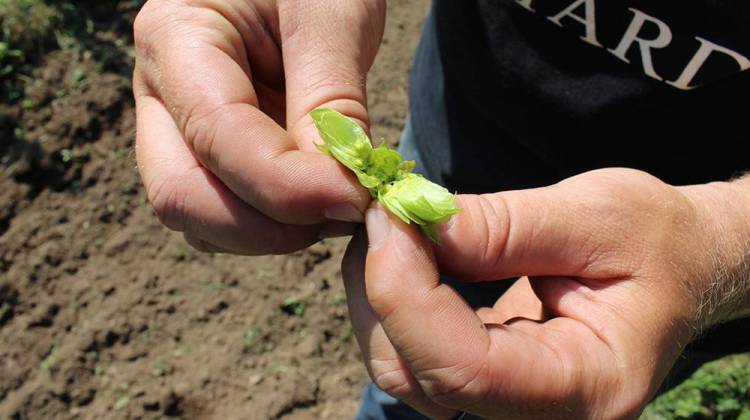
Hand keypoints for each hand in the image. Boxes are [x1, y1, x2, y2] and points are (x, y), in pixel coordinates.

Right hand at [133, 0, 384, 253]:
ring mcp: (178, 128)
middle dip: (266, 225)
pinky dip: (273, 224)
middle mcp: (160, 92)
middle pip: (183, 196)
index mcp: (175, 37)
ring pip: (200, 216)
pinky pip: (226, 211)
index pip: (216, 137)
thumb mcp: (331, 16)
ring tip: (337, 202)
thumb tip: (336, 191)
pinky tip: (319, 200)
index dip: (286, 186)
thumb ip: (330, 101)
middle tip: (344, 211)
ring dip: (271, 230)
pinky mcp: (209, 153)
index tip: (356, 199)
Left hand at [342, 168, 746, 418]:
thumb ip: (503, 227)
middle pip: (420, 377)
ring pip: (403, 370)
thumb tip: (410, 223)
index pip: (468, 370)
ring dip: (380, 295)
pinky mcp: (485, 378)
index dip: (408, 295)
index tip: (389, 216)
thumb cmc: (656, 240)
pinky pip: (414, 353)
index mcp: (590, 384)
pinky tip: (408, 253)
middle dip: (384, 291)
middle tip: (385, 211)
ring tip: (398, 227)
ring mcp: (509, 402)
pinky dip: (396, 301)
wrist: (679, 264)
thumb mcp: (596, 215)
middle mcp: (543, 414)